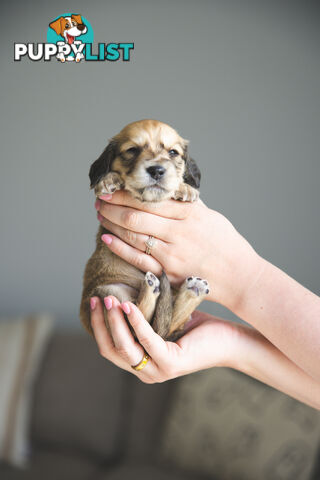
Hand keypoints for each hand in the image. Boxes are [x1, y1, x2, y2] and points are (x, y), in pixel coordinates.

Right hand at [90, 295, 238, 382]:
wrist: (229, 340)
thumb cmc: (196, 327)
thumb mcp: (163, 320)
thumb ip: (143, 314)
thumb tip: (122, 288)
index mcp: (142, 362)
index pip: (109, 347)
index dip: (98, 325)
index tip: (93, 300)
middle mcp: (146, 371)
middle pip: (111, 349)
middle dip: (100, 322)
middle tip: (96, 298)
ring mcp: (158, 370)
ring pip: (125, 347)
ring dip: (113, 322)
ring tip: (109, 299)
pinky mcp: (171, 364)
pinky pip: (146, 340)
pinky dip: (135, 322)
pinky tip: (129, 305)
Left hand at [95, 191, 263, 310]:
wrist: (240, 276)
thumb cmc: (226, 244)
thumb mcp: (211, 216)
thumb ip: (187, 204)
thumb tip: (166, 190)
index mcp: (191, 214)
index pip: (150, 200)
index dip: (126, 193)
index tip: (111, 187)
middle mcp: (180, 233)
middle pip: (137, 216)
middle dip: (113, 206)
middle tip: (99, 199)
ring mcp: (173, 254)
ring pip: (135, 236)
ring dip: (113, 223)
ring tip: (101, 215)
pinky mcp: (169, 273)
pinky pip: (139, 259)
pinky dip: (121, 248)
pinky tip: (107, 237)